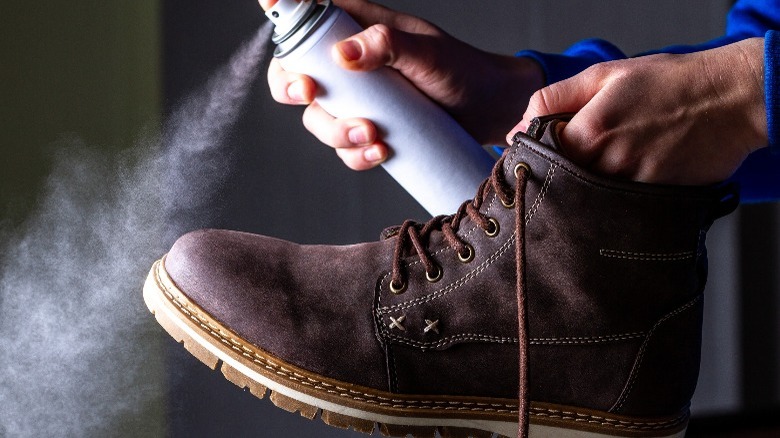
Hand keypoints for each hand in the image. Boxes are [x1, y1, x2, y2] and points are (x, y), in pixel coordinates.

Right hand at [262, 0, 542, 169]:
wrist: (490, 112)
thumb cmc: (461, 69)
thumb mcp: (428, 51)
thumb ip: (388, 44)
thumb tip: (343, 53)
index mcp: (357, 28)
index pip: (308, 15)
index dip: (282, 9)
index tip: (269, 2)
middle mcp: (350, 65)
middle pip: (295, 72)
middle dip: (291, 86)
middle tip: (309, 94)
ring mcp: (358, 101)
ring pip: (318, 118)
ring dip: (335, 131)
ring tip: (372, 136)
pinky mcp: (370, 131)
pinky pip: (345, 148)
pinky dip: (356, 155)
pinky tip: (381, 153)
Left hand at [513, 38, 766, 184]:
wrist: (731, 98)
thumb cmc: (668, 82)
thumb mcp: (604, 75)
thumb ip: (554, 98)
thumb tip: (516, 126)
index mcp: (590, 131)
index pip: (539, 158)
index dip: (535, 157)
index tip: (539, 155)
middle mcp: (608, 164)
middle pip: (561, 183)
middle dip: (558, 177)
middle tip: (573, 163)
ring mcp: (632, 186)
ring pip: (589, 200)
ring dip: (586, 190)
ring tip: (606, 168)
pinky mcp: (655, 200)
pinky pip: (621, 208)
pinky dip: (614, 200)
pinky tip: (625, 181)